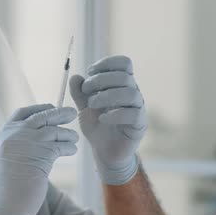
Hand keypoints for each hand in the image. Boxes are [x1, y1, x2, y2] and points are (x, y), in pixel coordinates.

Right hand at [0, 104, 78, 214]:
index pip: (23, 112)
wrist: (2, 206)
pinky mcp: (43, 155)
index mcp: (5, 134)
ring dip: (68, 134)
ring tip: (74, 138)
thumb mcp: (5, 159)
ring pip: (55, 130)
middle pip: (42, 117)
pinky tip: (72, 149)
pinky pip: (61, 145)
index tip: (50, 108)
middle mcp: (16, 134)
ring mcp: (30, 143)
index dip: (39, 109)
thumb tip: (34, 138)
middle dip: (59, 114)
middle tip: (71, 113)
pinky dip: (69, 146)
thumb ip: (16, 145)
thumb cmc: (4, 188)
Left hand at [69, 55, 146, 184]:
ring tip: (91, 104)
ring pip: (130, 93)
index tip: (90, 73)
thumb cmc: (97, 126)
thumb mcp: (83, 107)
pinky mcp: (139, 125)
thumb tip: (76, 77)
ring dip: (107, 96)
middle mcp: (133, 93)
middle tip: (86, 91)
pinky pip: (133, 114)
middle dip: (101, 80)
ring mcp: (138, 108)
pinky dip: (115, 114)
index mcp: (121, 84)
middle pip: (125, 76)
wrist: (104, 151)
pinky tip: (102, 118)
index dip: (107, 63)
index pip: (124, 63)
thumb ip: (79, 92)